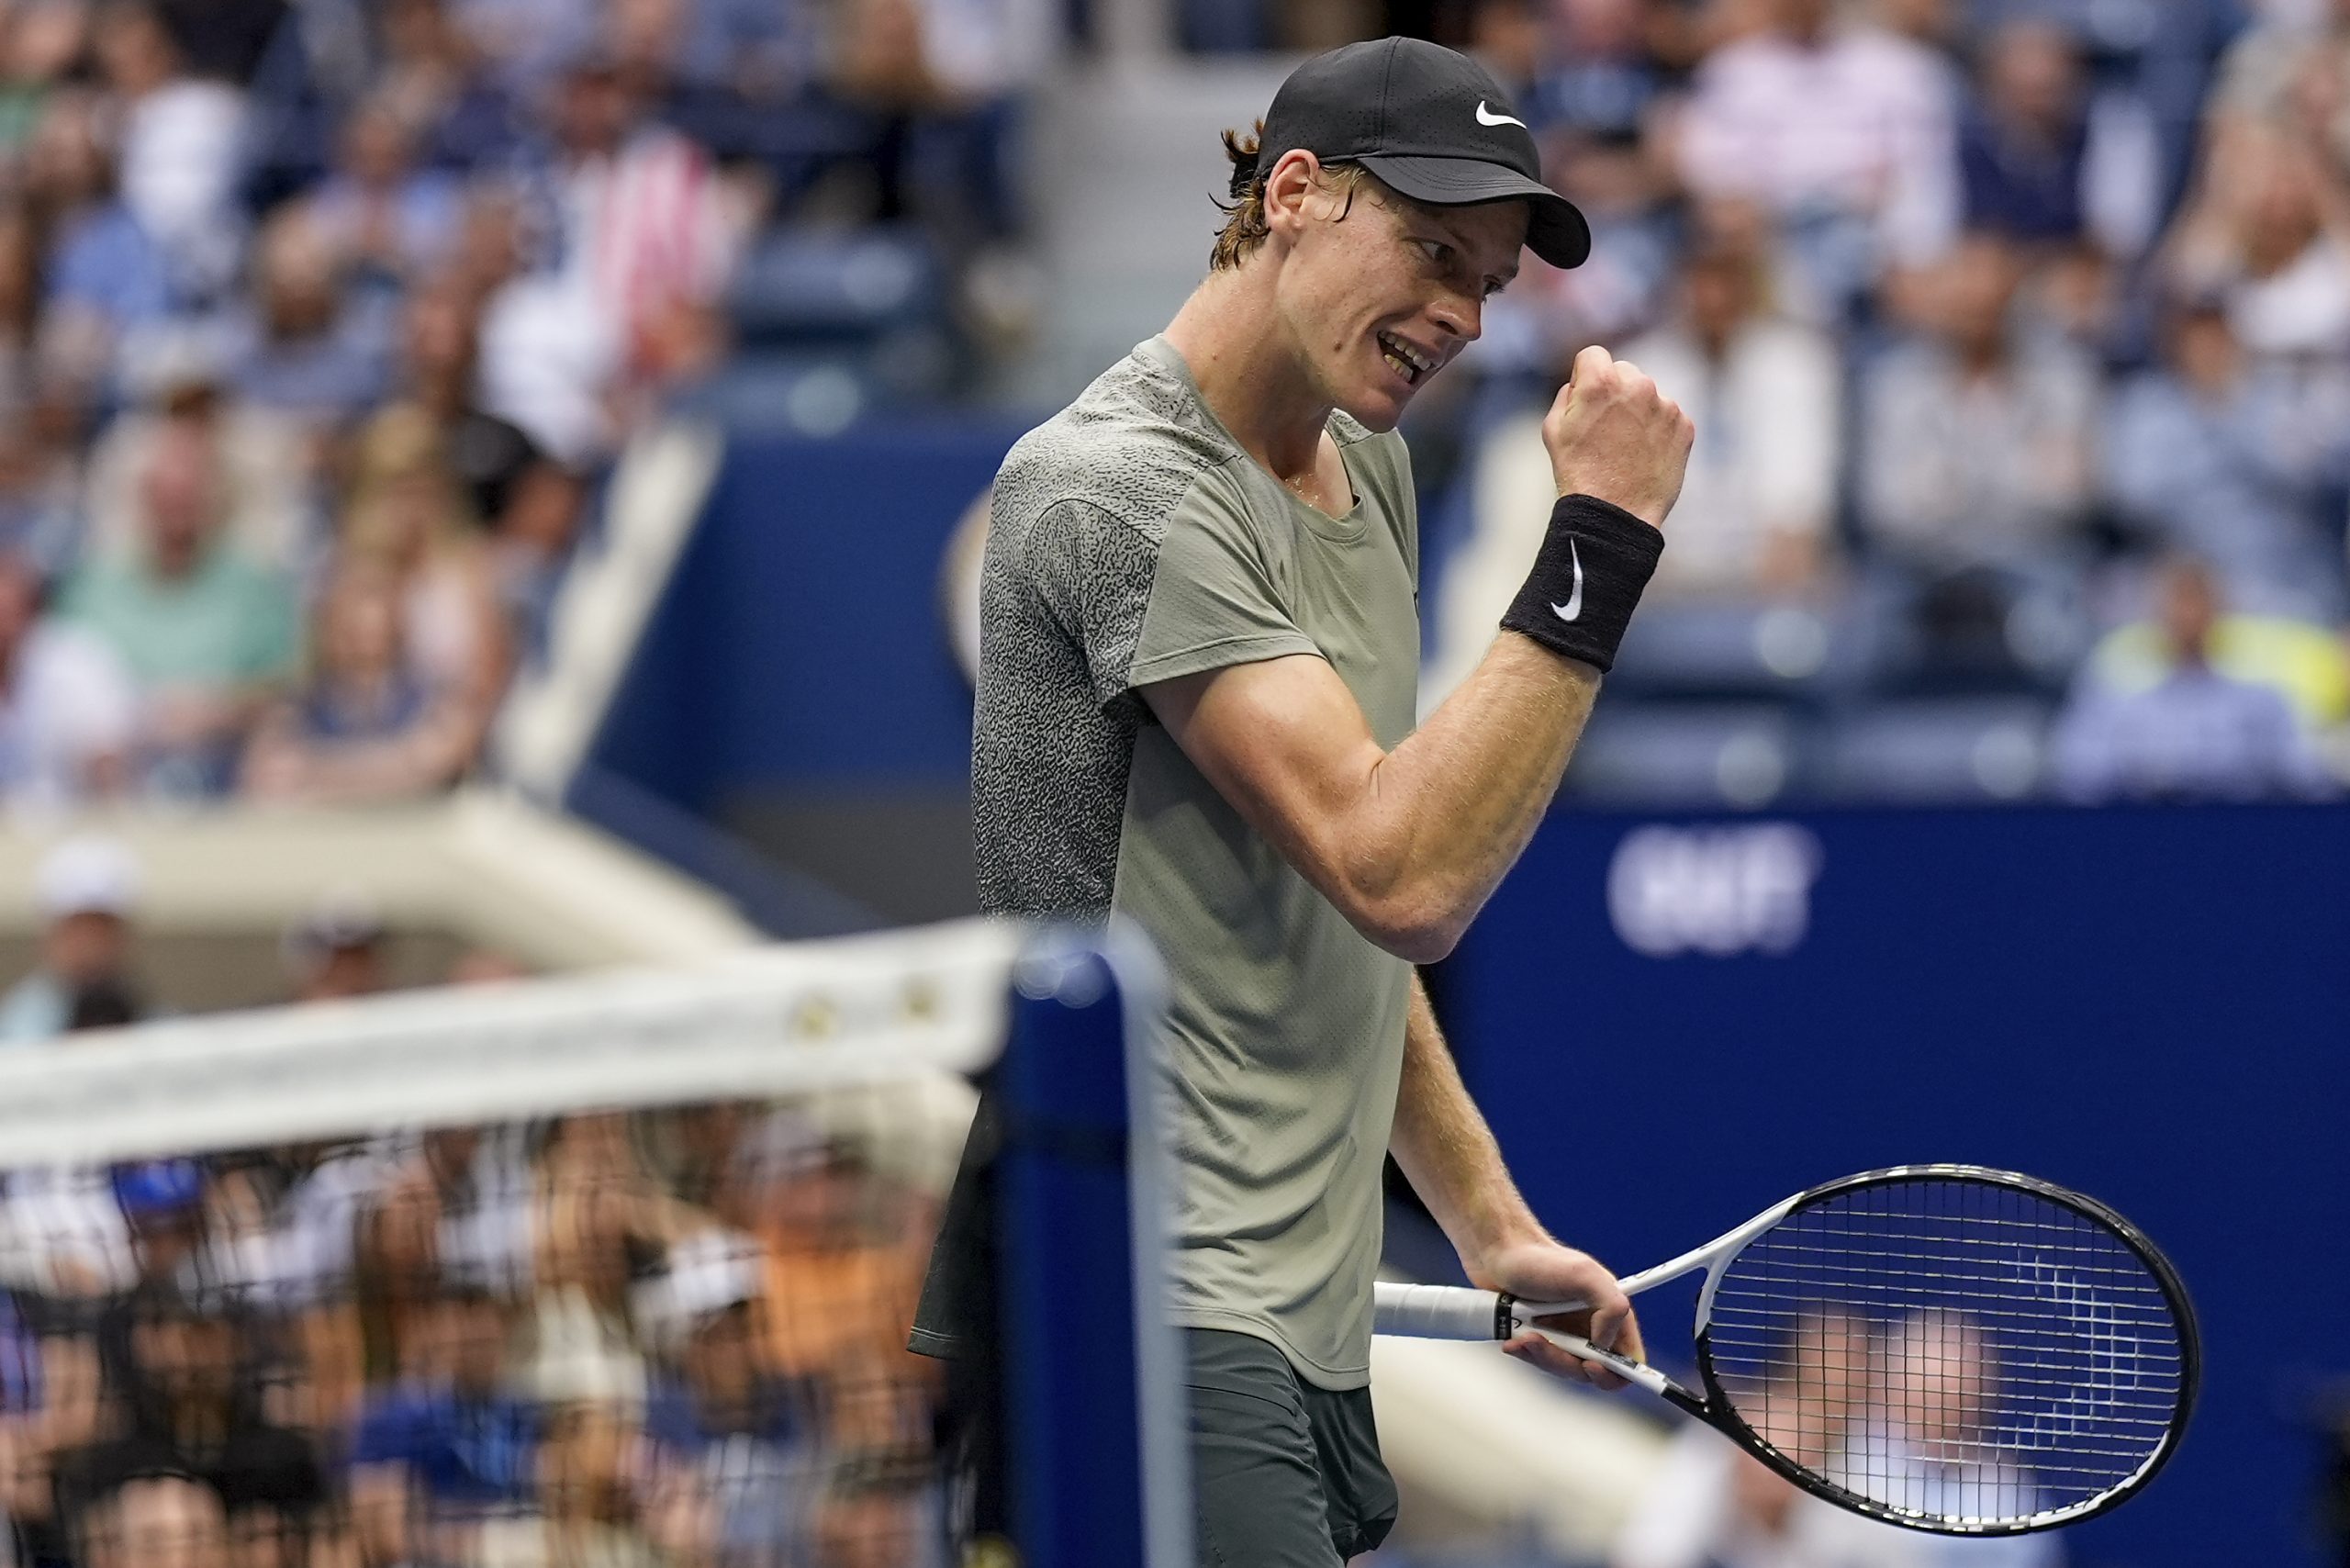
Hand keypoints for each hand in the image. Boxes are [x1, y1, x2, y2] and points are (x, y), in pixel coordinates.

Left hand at [1474, 1236, 1644, 1389]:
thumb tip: (1605, 1343)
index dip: (1618, 1372)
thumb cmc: (1538, 1258)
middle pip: (1592, 1371)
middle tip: (1544, 1342)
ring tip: (1524, 1335)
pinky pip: (1538, 1361)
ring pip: (1563, 1368)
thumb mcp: (1583, 1275)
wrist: (1497, 1253)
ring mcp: (1565, 1335)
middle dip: (1567, 1362)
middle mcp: (1591, 1327)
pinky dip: (1526, 1353)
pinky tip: (1514, 1339)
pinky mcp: (1540, 1339)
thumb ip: (1611, 1306)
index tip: (1593, 1367)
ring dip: (1542, 1356)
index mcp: (1610, 1313)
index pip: (1629, 1358)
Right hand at [1541, 344, 1694, 528]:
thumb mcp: (1553, 429)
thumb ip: (1568, 394)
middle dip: (1615, 391)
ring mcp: (1666, 405)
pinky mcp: (1685, 425)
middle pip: (1624, 372)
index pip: (1593, 355)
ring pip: (1648, 395)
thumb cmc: (1578, 473)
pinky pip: (1668, 416)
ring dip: (1638, 411)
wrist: (1616, 514)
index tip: (1585, 399)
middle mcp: (1638, 385)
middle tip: (1605, 428)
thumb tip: (1581, 384)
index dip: (1585, 376)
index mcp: (1602, 382)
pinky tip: (1643, 455)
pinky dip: (1658, 431)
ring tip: (1625, 448)